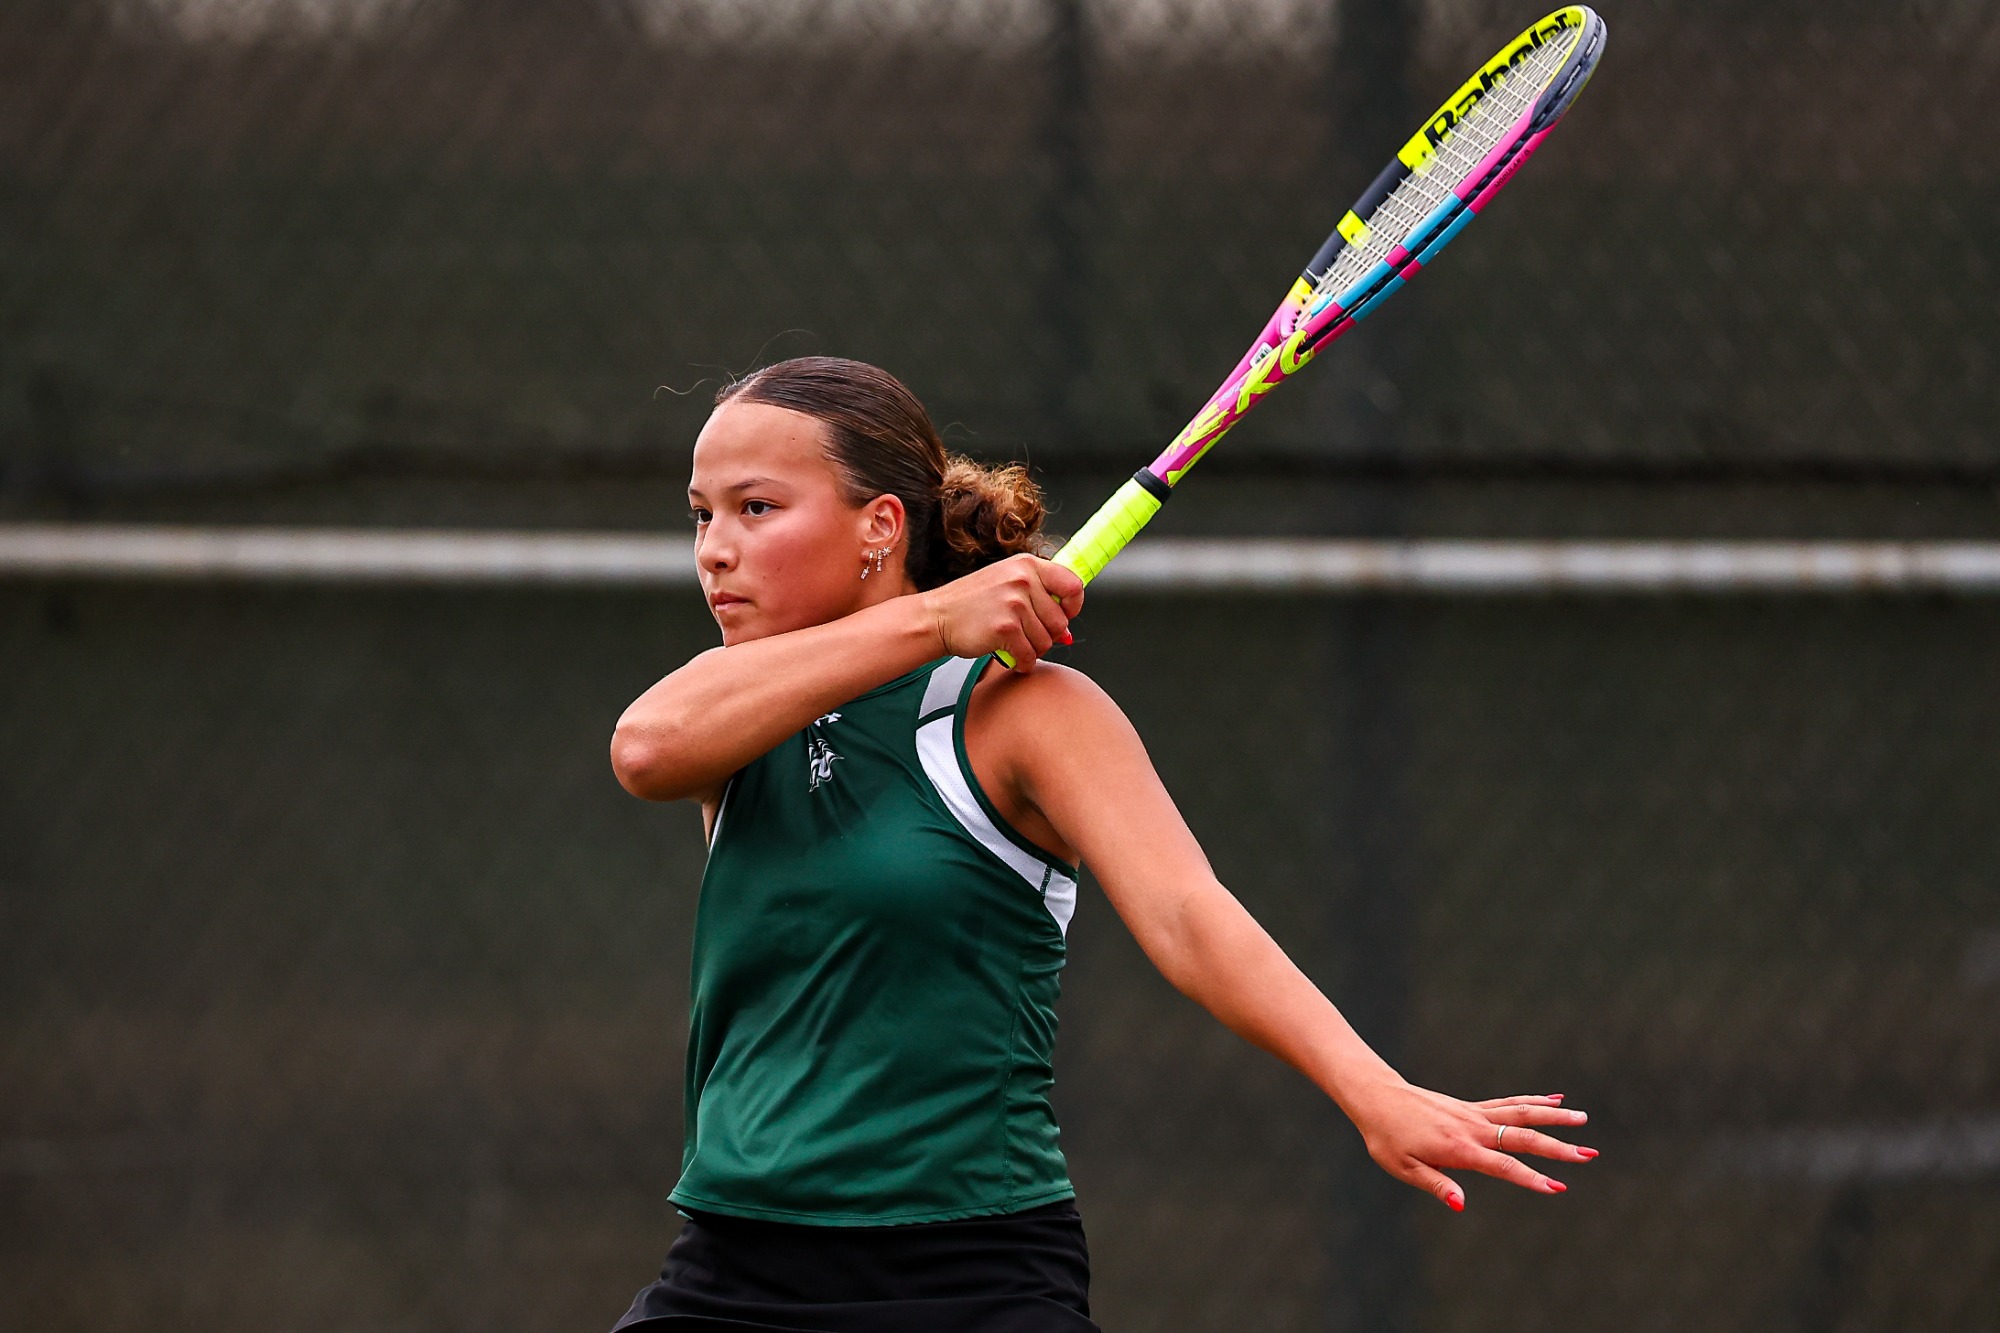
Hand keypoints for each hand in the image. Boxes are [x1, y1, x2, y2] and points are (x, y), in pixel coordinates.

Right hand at [919, 554, 1085, 670]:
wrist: (938, 617)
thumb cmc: (972, 603)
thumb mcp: (1007, 583)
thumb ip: (1040, 599)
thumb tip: (1068, 632)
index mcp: (1027, 565)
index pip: (1074, 585)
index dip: (1073, 606)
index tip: (1064, 615)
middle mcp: (1023, 580)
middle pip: (1060, 621)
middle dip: (1046, 635)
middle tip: (1025, 634)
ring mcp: (1014, 604)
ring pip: (1046, 641)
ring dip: (1032, 649)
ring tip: (1013, 641)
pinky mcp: (1005, 628)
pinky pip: (1030, 655)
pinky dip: (1022, 662)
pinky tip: (1011, 656)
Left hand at [1345, 1080, 1596, 1211]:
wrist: (1376, 1097)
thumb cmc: (1386, 1137)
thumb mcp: (1403, 1168)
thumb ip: (1436, 1185)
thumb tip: (1460, 1205)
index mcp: (1458, 1148)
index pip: (1503, 1166)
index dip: (1531, 1178)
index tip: (1558, 1187)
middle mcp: (1471, 1128)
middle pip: (1522, 1137)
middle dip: (1557, 1147)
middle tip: (1590, 1155)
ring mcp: (1473, 1114)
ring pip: (1521, 1114)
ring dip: (1553, 1118)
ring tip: (1584, 1119)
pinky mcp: (1470, 1107)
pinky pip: (1508, 1103)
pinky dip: (1533, 1101)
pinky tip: (1555, 1100)